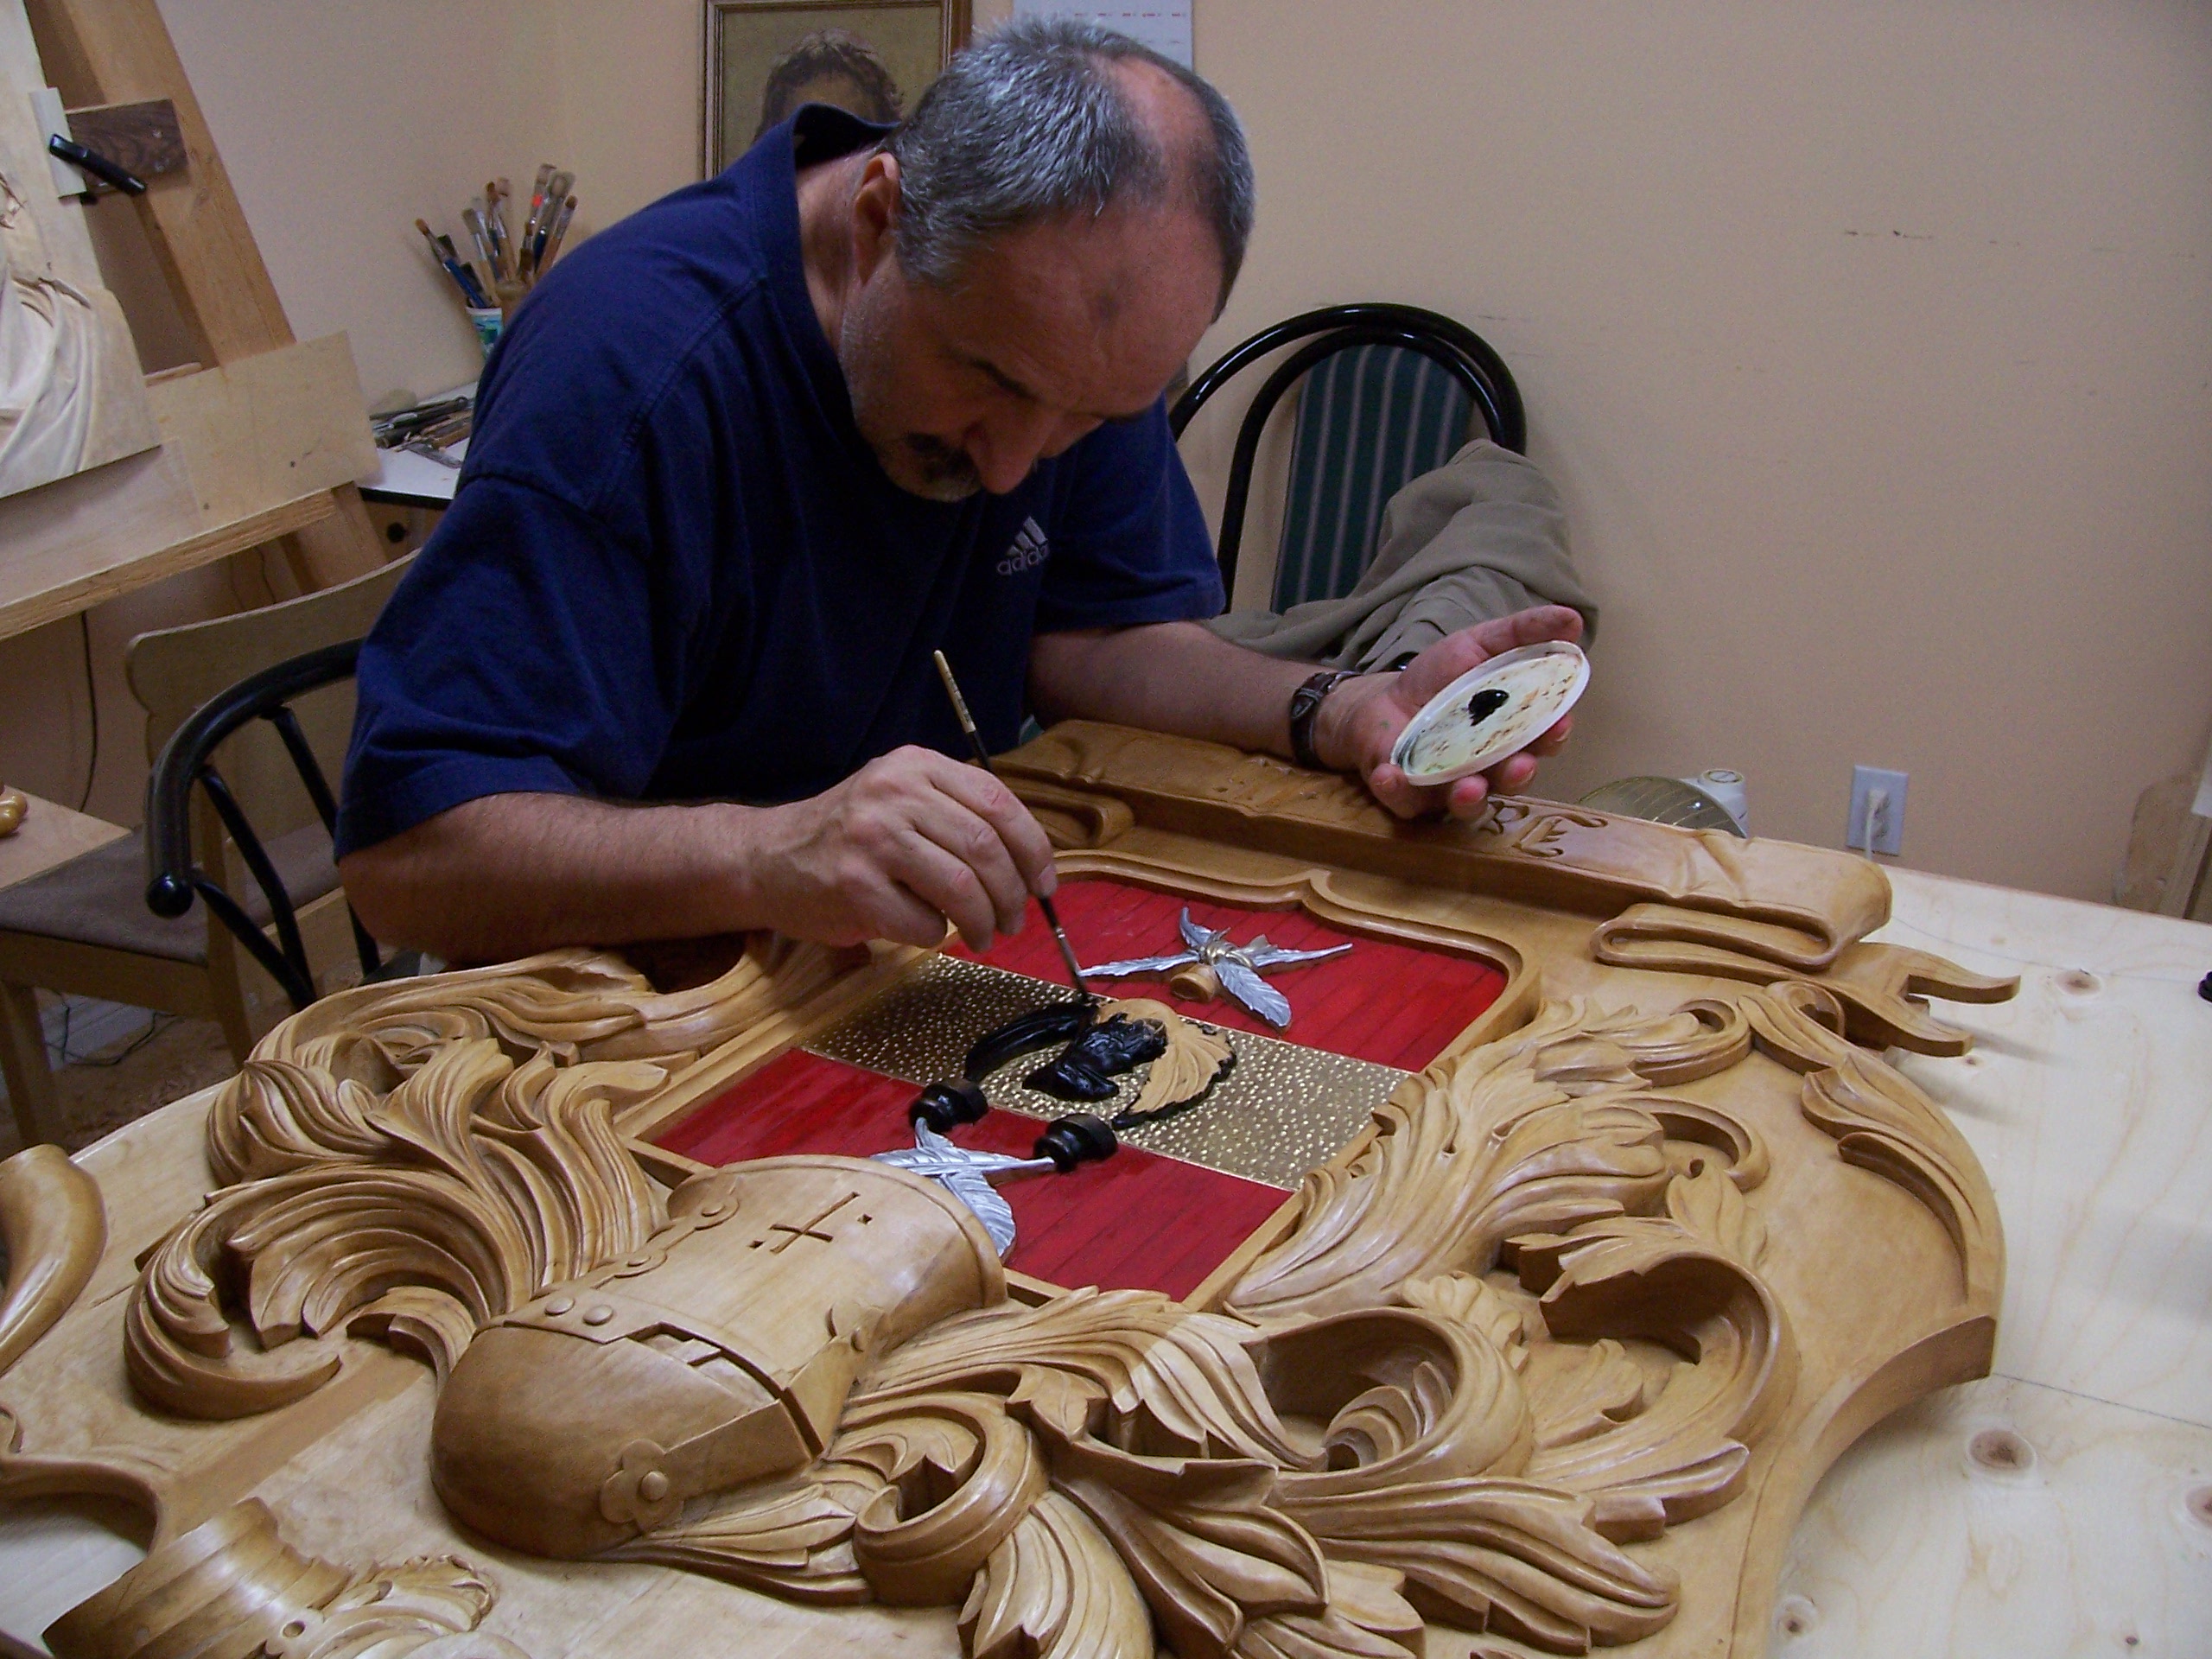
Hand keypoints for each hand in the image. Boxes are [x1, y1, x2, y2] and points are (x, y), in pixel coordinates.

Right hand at [738, 746, 1058, 949]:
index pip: (997, 802)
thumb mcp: (900, 799)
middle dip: (1012, 894)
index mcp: (915, 765)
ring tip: (983, 936)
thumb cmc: (848, 836)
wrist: (765, 859)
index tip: (1045, 884)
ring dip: (983, 923)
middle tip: (1015, 920)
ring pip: (962, 888)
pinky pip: (924, 922)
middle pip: (985, 848)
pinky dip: (936, 935)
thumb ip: (957, 815)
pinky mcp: (854, 886)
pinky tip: (925, 930)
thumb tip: (1031, 864)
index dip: (1033, 848)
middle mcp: (893, 793)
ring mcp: (871, 838)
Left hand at [1314, 606, 1583, 819]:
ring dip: (1471, 797)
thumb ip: (1522, 634)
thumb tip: (1572, 618)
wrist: (1383, 701)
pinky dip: (1399, 790)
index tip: (1558, 723)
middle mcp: (1489, 767)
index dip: (1553, 735)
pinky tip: (1390, 775)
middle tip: (1519, 765)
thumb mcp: (1479, 644)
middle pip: (1512, 779)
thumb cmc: (1441, 678)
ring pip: (1469, 803)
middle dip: (1518, 774)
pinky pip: (1407, 802)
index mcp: (1512, 733)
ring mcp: (1450, 787)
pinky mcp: (1410, 798)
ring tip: (1469, 787)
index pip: (1542, 739)